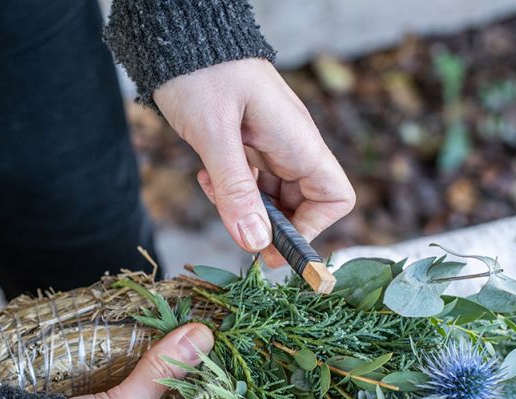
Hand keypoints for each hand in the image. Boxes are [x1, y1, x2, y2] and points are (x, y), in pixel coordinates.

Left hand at [153, 58, 354, 265]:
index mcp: (298, 141)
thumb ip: (235, 190)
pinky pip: (250, 182)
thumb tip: (255, 244)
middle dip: (269, 225)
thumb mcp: (214, 135)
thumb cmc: (201, 74)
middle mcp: (291, 146)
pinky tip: (206, 175)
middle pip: (302, 205)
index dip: (311, 228)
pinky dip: (230, 190)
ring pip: (271, 198)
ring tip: (212, 188)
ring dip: (243, 207)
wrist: (180, 37)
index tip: (273, 243)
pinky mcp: (247, 144)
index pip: (334, 197)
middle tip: (235, 231)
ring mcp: (270, 145)